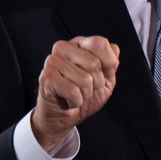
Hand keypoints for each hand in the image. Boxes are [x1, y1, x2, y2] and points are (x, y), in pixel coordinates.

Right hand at [32, 36, 119, 150]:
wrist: (63, 116)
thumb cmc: (83, 95)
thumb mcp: (106, 79)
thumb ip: (112, 63)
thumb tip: (114, 51)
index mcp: (79, 43)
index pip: (100, 43)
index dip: (109, 63)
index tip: (102, 75)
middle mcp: (63, 48)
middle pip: (94, 63)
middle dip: (97, 83)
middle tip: (85, 88)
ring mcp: (53, 61)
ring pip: (85, 80)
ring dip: (85, 94)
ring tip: (76, 94)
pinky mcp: (47, 77)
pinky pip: (73, 92)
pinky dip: (75, 101)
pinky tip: (68, 100)